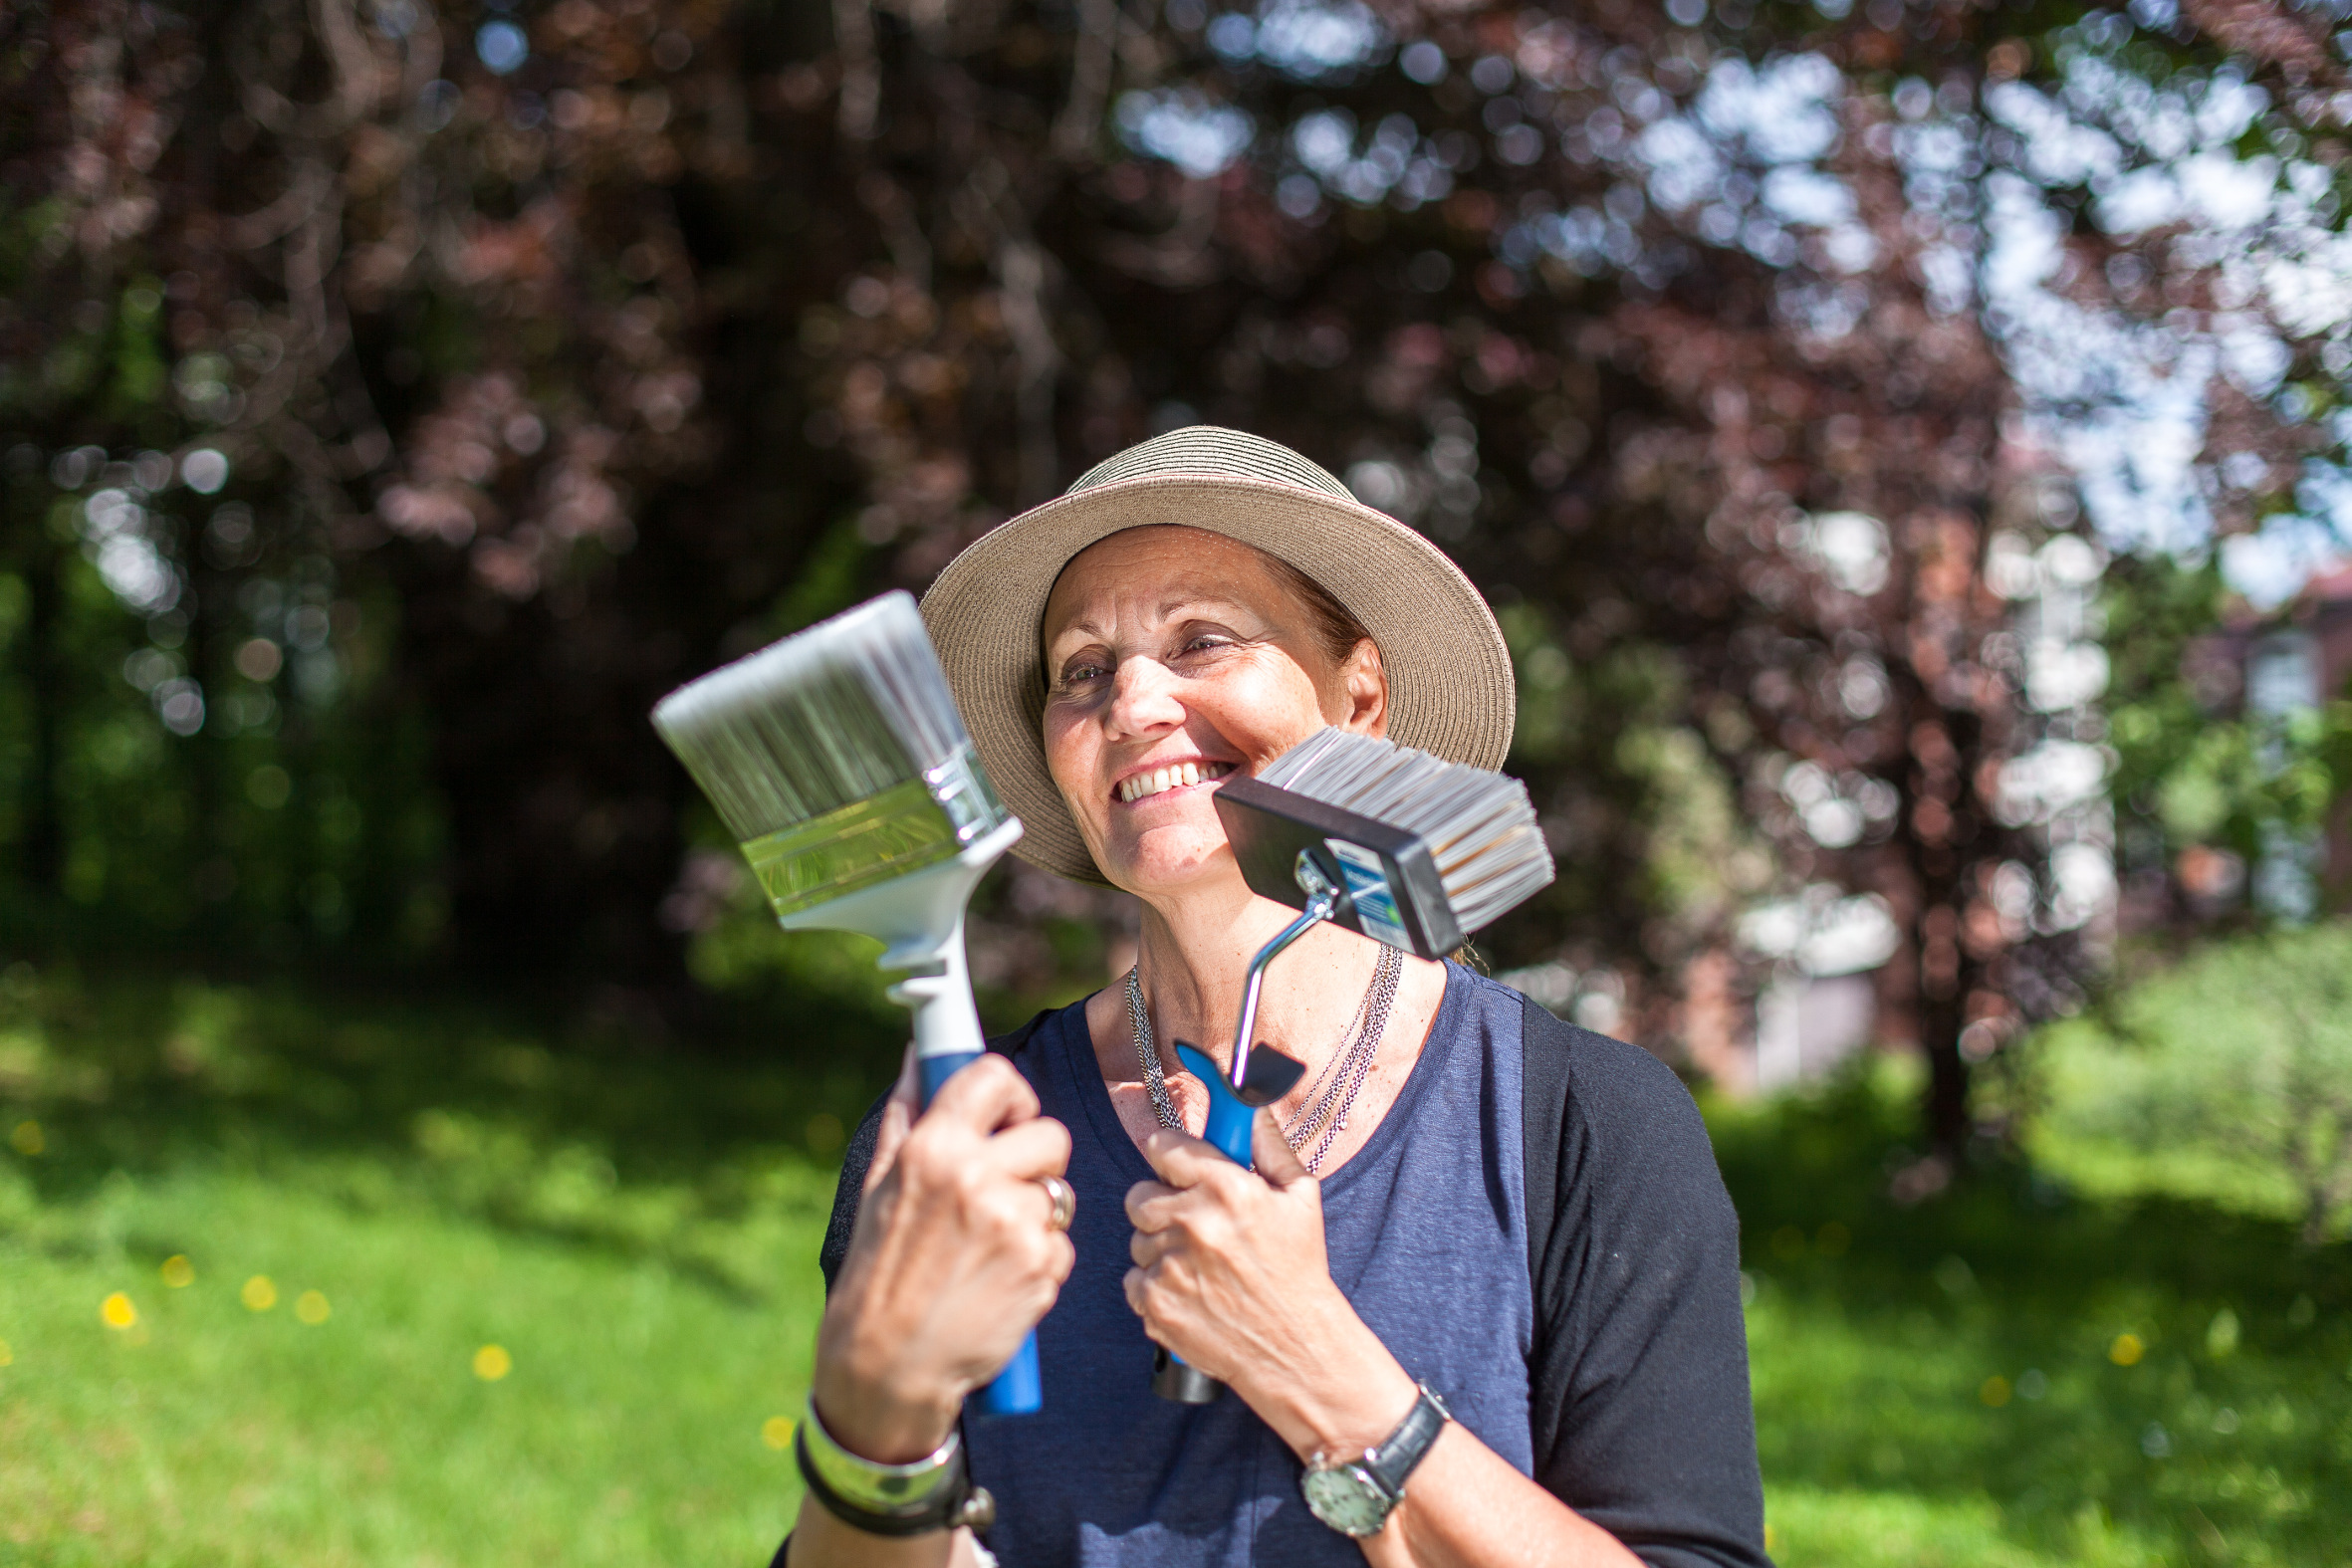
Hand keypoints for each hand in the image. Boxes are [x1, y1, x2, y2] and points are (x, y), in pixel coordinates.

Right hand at [814, 1046, 1073, 1463]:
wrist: (889, 1362)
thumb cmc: (881, 1270)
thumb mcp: (880, 1186)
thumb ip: (907, 1114)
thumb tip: (920, 1054)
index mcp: (932, 1148)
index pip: (995, 1076)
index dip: (1012, 1096)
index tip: (1009, 1118)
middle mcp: (974, 1176)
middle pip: (1051, 1134)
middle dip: (1036, 1162)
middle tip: (1003, 1193)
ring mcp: (1012, 1221)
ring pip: (1059, 1193)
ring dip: (1037, 1217)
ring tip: (991, 1248)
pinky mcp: (1040, 1265)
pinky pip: (1062, 1243)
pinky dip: (1041, 1261)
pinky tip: (1002, 1281)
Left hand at [1122, 1109, 1414, 1461]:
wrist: (1296, 1348)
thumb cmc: (1299, 1269)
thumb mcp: (1300, 1197)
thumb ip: (1267, 1144)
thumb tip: (1248, 1103)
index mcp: (1227, 1188)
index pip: (1163, 1147)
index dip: (1168, 1154)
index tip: (1174, 1163)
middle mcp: (1194, 1223)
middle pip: (1138, 1195)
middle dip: (1160, 1204)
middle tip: (1190, 1220)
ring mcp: (1170, 1266)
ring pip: (1137, 1239)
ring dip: (1160, 1247)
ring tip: (1200, 1264)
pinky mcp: (1155, 1304)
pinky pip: (1134, 1279)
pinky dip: (1155, 1285)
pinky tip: (1191, 1291)